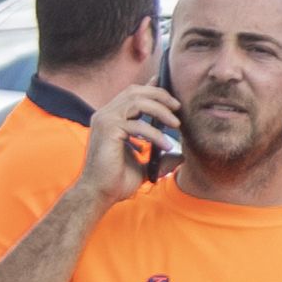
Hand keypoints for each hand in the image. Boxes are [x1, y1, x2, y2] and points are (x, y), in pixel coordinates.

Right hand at [71, 85, 181, 203]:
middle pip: (135, 91)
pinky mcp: (107, 129)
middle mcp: (106, 114)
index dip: (152, 88)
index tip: (172, 93)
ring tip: (176, 124)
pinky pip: (137, 125)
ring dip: (160, 110)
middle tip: (178, 107)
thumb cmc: (117, 179)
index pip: (132, 94)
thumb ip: (160, 156)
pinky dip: (155, 134)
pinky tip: (166, 146)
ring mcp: (104, 120)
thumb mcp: (145, 165)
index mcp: (112, 118)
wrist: (100, 193)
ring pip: (137, 101)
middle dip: (160, 96)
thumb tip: (180, 155)